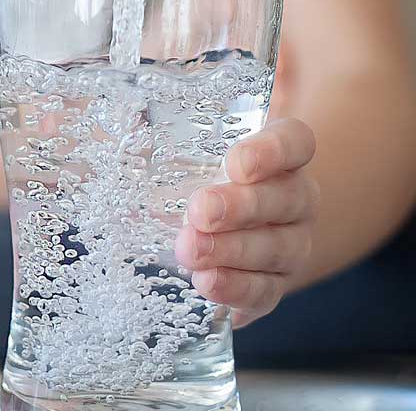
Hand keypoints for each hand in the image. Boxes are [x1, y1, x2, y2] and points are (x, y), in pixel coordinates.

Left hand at [176, 118, 318, 327]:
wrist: (225, 234)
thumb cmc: (196, 178)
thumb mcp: (179, 149)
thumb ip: (156, 131)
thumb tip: (120, 122)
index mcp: (279, 155)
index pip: (295, 142)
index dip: (273, 151)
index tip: (236, 162)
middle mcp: (295, 199)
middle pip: (289, 198)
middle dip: (243, 205)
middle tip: (199, 211)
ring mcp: (290, 245)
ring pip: (278, 248)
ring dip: (233, 250)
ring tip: (190, 251)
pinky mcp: (273, 286)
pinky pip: (266, 292)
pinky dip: (237, 288)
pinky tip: (206, 282)